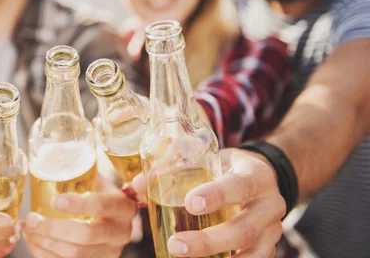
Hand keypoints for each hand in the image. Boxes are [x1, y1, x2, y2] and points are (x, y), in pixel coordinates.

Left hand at [23, 176, 136, 257]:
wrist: (114, 221)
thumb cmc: (100, 195)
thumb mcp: (99, 182)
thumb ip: (83, 172)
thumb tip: (52, 152)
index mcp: (123, 207)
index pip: (102, 206)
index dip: (78, 204)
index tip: (54, 201)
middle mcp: (120, 233)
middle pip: (85, 235)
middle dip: (53, 228)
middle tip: (32, 218)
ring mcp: (108, 253)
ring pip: (75, 254)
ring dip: (45, 242)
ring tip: (28, 228)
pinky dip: (45, 254)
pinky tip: (33, 241)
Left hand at [133, 148, 285, 256]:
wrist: (261, 177)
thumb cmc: (225, 167)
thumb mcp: (207, 159)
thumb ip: (174, 167)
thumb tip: (136, 186)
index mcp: (255, 175)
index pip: (238, 185)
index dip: (216, 195)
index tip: (189, 203)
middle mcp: (269, 204)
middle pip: (243, 229)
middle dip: (208, 241)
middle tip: (175, 244)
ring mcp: (272, 230)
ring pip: (251, 253)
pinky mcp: (267, 248)